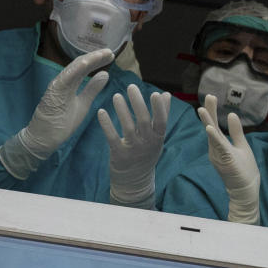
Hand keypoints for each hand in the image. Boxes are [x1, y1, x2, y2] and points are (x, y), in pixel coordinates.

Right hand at [0, 48, 113, 178]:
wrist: (44, 139)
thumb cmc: (62, 122)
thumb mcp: (83, 104)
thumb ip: (92, 89)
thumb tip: (105, 74)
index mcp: (70, 84)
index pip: (85, 67)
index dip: (97, 60)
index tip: (111, 55)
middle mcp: (63, 82)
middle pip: (80, 64)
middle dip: (95, 57)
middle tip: (110, 51)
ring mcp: (56, 87)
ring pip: (73, 68)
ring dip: (88, 60)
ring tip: (102, 54)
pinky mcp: (52, 94)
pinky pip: (64, 79)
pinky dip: (75, 70)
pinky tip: (86, 63)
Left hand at [98, 85, 168, 207]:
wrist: (135, 180)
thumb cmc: (147, 152)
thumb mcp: (157, 136)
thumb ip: (162, 115)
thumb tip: (166, 94)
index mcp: (158, 137)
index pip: (161, 121)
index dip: (159, 108)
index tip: (155, 94)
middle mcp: (147, 143)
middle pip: (143, 121)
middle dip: (138, 103)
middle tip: (131, 87)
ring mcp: (133, 150)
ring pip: (128, 127)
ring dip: (122, 110)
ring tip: (116, 96)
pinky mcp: (119, 155)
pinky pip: (112, 138)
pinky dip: (106, 124)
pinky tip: (101, 112)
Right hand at [199, 95, 259, 223]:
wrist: (246, 190)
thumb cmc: (243, 169)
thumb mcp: (240, 145)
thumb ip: (236, 131)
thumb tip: (230, 114)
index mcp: (219, 145)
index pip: (214, 125)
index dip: (212, 111)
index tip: (211, 96)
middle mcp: (215, 150)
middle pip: (210, 128)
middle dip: (208, 112)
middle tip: (208, 96)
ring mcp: (218, 156)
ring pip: (212, 137)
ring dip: (207, 123)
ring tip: (202, 109)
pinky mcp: (225, 162)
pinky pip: (219, 148)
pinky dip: (214, 138)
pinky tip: (210, 129)